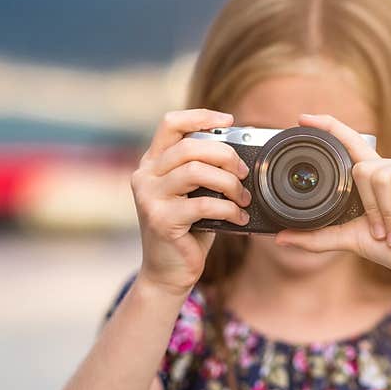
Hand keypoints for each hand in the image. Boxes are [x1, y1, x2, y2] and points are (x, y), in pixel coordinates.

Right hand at [131, 109, 251, 293]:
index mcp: (152, 163)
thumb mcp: (193, 195)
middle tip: (245, 173)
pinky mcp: (160, 220)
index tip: (229, 120)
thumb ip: (205, 172)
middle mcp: (145, 175)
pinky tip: (239, 218)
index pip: (171, 123)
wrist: (168, 273)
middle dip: (226, 156)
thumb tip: (242, 155)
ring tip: (244, 199)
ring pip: (195, 171)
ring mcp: (148, 197)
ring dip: (229, 183)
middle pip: (190, 146)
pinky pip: (203, 204)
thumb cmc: (187, 231)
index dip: (201, 116)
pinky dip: (228, 210)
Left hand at [275, 114, 390, 291]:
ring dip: (387, 211)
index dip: (328, 128)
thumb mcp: (352, 239)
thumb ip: (318, 236)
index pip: (350, 144)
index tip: (302, 119)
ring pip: (380, 175)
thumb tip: (280, 238)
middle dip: (370, 208)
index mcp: (378, 177)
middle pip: (362, 169)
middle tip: (384, 232)